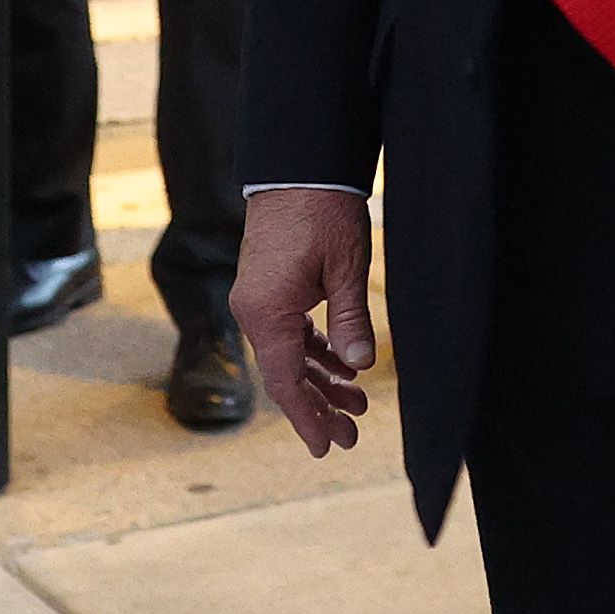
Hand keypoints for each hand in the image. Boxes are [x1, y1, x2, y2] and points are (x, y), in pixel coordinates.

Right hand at [234, 184, 375, 456]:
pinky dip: (314, 351)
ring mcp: (258, 299)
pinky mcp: (267, 287)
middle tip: (351, 434)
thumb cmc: (323, 212)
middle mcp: (254, 312)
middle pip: (285, 375)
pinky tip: (344, 364)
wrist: (298, 165)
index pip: (286, 382)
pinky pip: (288, 332)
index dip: (308, 418)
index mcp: (267, 314)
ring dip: (321, 379)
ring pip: (288, 355)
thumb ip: (351, 321)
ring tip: (357, 403)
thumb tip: (360, 366)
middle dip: (319, 407)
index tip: (327, 447)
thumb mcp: (346, 269)